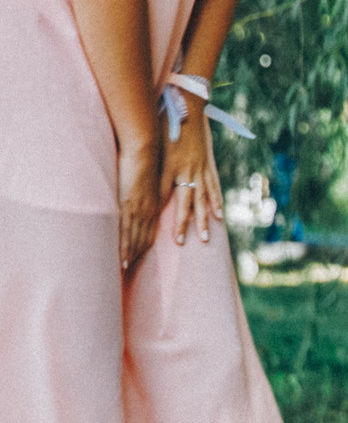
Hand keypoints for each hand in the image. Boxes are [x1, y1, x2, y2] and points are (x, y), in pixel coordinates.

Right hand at [117, 125, 163, 268]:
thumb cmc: (141, 161)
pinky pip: (125, 231)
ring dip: (129, 256)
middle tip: (127, 272)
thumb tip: (130, 196)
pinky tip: (120, 258)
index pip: (148, 233)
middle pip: (142, 240)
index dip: (142, 248)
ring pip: (134, 240)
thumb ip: (138, 192)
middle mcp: (148, 211)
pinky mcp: (128, 205)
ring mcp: (138, 210)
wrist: (144, 149)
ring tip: (122, 271)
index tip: (136, 261)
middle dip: (136, 257)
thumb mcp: (143, 181)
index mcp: (152, 206)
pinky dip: (123, 247)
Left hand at [159, 97, 222, 246]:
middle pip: (183, 203)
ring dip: (202, 220)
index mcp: (167, 164)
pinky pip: (213, 188)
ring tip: (205, 238)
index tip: (149, 228)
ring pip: (201, 199)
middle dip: (182, 224)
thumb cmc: (164, 119)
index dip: (154, 213)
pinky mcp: (208, 165)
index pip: (160, 195)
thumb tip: (131, 168)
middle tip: (180, 243)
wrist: (188, 106)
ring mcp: (199, 169)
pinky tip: (219, 217)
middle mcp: (184, 170)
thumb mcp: (151, 137)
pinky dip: (216, 203)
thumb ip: (144, 155)